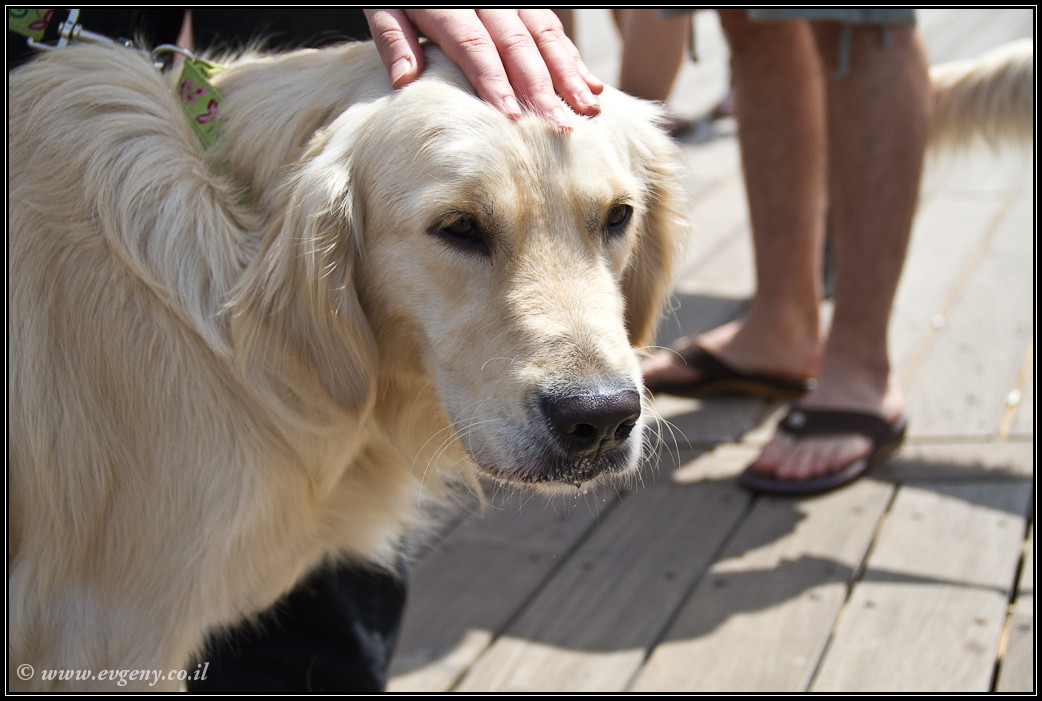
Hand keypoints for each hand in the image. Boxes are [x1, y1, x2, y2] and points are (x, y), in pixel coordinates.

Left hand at [364, 8, 602, 128]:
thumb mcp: (383, 6)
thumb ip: (393, 39)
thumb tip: (405, 79)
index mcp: (447, 3)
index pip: (475, 47)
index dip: (494, 83)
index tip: (511, 119)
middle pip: (517, 46)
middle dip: (541, 91)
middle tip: (560, 130)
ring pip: (544, 35)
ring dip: (568, 75)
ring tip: (587, 109)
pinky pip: (552, 26)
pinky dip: (572, 58)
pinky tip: (590, 85)